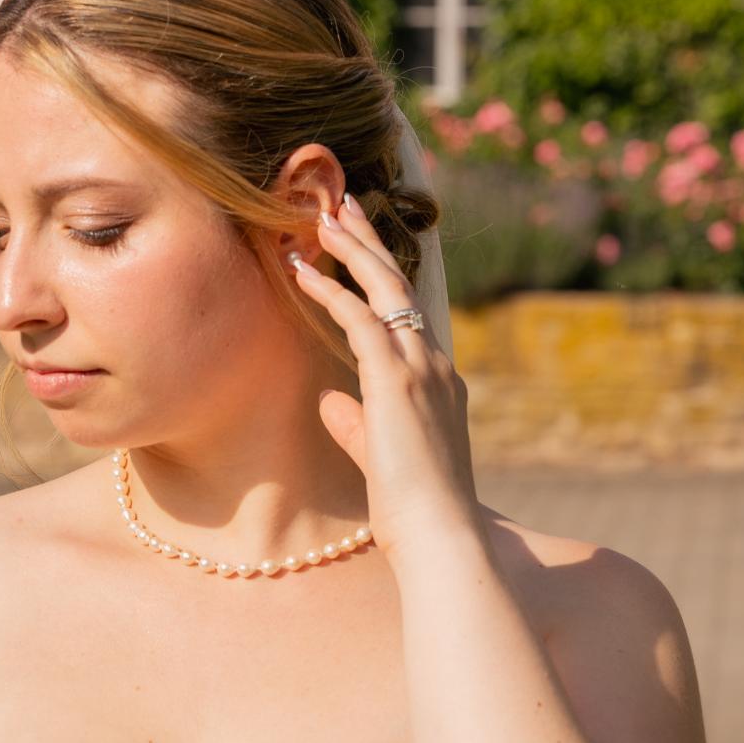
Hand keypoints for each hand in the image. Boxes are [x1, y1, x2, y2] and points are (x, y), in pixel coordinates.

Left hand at [291, 195, 481, 562]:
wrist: (439, 536)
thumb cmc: (413, 511)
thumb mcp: (380, 458)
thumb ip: (356, 425)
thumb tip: (330, 400)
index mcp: (438, 382)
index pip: (407, 314)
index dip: (379, 277)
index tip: (355, 247)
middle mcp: (435, 364)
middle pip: (401, 285)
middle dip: (370, 241)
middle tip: (342, 206)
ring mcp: (420, 368)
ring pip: (384, 288)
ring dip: (351, 249)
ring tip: (321, 217)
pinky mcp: (396, 380)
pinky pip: (360, 319)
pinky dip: (331, 291)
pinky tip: (304, 272)